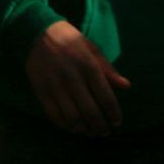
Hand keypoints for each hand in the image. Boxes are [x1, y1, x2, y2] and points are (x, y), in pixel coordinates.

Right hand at [24, 20, 130, 135]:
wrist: (37, 31)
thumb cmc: (69, 40)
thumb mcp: (92, 49)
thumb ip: (108, 69)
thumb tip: (126, 86)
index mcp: (88, 66)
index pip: (106, 97)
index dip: (114, 114)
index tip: (116, 122)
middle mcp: (72, 78)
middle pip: (90, 112)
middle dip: (100, 126)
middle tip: (104, 131)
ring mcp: (55, 85)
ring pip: (73, 117)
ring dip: (84, 129)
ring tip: (90, 132)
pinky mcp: (41, 91)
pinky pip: (54, 115)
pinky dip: (65, 125)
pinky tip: (73, 127)